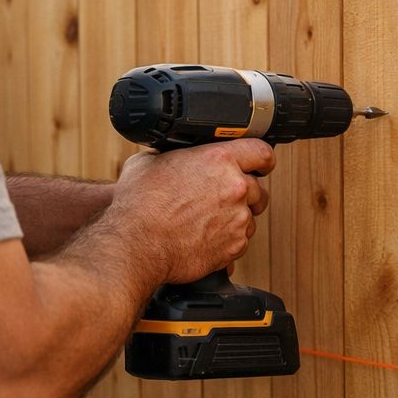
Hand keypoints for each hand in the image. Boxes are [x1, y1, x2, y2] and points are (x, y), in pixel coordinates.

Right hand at [110, 139, 273, 283]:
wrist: (136, 243)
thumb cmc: (139, 204)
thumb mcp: (150, 161)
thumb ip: (175, 155)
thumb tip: (175, 156)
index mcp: (219, 160)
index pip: (261, 152)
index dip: (262, 159)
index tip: (261, 165)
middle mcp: (235, 188)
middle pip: (258, 189)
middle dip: (245, 194)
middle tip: (222, 199)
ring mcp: (238, 218)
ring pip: (250, 216)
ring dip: (235, 218)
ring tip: (206, 221)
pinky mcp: (235, 246)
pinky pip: (240, 240)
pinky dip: (227, 240)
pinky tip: (204, 237)